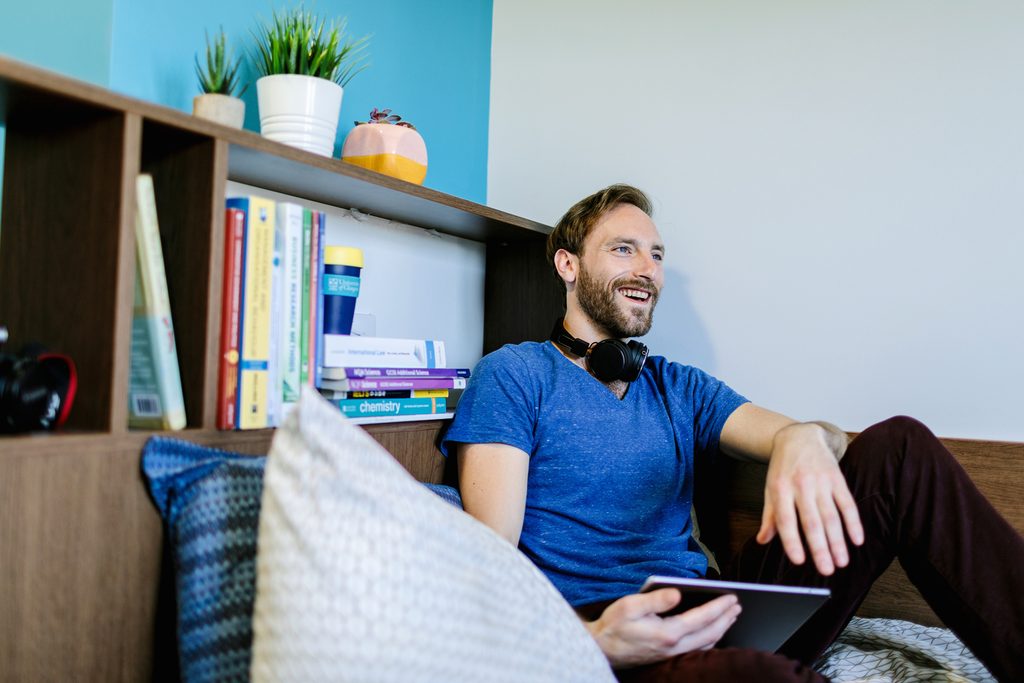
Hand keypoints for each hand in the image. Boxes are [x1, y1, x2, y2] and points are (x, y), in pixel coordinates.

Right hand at [584, 588, 740, 668]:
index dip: (719, 607)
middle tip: (738, 605)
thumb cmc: (614, 624)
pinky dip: (711, 639)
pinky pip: (698, 650)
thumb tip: (678, 593)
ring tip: (730, 616)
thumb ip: (656, 600)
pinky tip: (712, 633)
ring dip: (721, 629)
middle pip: (710, 633)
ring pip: (706, 644)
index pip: (702, 618)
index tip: (733, 597)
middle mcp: (674, 646)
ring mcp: (672, 654)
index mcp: (668, 632)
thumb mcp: (630, 606)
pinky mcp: (668, 657)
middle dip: (726, 618)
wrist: (601, 649)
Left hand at [757, 423, 863, 574]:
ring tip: (842, 562)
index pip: (786, 520)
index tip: (799, 561)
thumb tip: (763, 540)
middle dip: (820, 548)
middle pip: (812, 521)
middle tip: (827, 570)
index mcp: (780, 489)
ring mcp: (821, 482)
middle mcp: (801, 486)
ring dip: (838, 541)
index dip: (792, 541)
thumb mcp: (770, 488)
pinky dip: (853, 523)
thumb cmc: (783, 469)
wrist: (799, 437)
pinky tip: (857, 540)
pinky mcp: (837, 479)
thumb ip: (769, 516)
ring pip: (831, 516)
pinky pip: (847, 504)